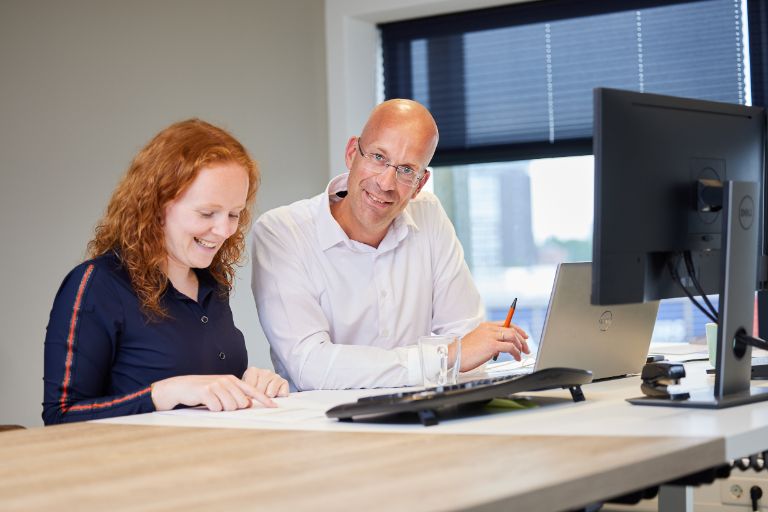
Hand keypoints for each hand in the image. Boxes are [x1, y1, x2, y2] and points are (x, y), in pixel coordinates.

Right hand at [151, 374, 276, 411]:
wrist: (182, 387)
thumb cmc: (203, 391)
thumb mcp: (221, 390)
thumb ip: (235, 395)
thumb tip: (248, 404)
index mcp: (233, 380)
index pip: (252, 390)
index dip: (264, 399)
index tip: (275, 406)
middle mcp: (227, 380)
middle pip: (242, 403)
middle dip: (233, 408)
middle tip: (220, 404)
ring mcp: (217, 385)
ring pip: (230, 407)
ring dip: (222, 409)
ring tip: (212, 403)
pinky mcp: (207, 391)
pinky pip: (217, 408)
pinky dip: (212, 409)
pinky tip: (206, 403)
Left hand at [241, 367, 288, 397]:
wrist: (262, 391)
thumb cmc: (253, 391)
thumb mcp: (244, 390)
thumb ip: (244, 392)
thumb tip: (247, 400)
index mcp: (253, 371)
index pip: (249, 386)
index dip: (248, 395)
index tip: (248, 397)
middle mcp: (265, 371)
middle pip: (260, 391)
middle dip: (258, 397)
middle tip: (259, 396)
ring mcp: (276, 376)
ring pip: (270, 394)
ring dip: (269, 397)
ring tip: (267, 394)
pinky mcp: (284, 382)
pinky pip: (282, 393)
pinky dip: (279, 396)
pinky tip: (275, 394)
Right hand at [457, 321, 529, 371]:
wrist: (454, 356)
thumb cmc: (464, 352)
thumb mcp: (477, 340)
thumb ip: (488, 340)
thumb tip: (500, 347)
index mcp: (486, 326)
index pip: (507, 323)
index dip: (518, 329)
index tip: (524, 336)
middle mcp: (489, 329)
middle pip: (512, 330)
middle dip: (522, 339)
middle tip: (527, 348)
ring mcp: (490, 336)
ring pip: (513, 337)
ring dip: (521, 346)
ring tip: (522, 354)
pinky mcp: (492, 345)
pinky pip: (510, 347)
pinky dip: (516, 352)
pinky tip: (516, 358)